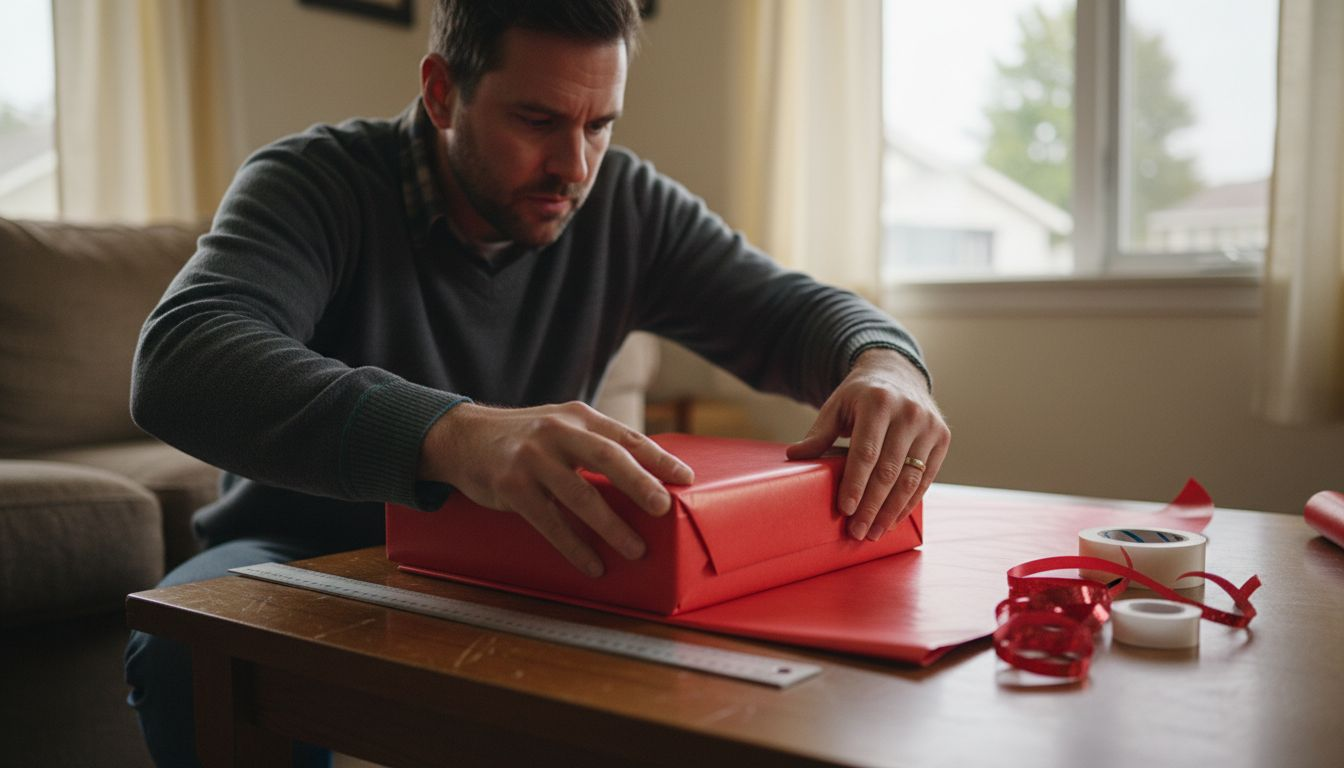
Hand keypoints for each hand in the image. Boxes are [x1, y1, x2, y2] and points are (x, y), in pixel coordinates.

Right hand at [419, 402, 694, 576]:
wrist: (463, 438)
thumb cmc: (525, 439)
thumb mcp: (562, 426)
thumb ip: (595, 444)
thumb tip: (645, 479)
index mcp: (579, 417)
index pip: (626, 437)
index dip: (658, 458)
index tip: (686, 478)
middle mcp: (558, 432)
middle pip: (608, 458)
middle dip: (640, 484)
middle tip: (664, 509)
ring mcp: (533, 458)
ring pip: (580, 495)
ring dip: (612, 527)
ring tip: (636, 550)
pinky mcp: (512, 486)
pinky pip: (550, 522)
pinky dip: (575, 546)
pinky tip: (593, 564)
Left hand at [786, 349, 949, 540]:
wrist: (897, 374)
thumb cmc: (860, 395)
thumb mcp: (837, 405)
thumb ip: (819, 433)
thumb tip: (795, 455)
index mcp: (878, 402)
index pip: (866, 452)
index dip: (856, 484)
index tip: (845, 510)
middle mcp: (909, 413)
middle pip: (889, 470)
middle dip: (872, 506)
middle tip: (857, 532)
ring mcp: (929, 426)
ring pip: (910, 479)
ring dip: (891, 511)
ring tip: (874, 533)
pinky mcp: (942, 438)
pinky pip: (926, 478)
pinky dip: (909, 502)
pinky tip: (893, 519)